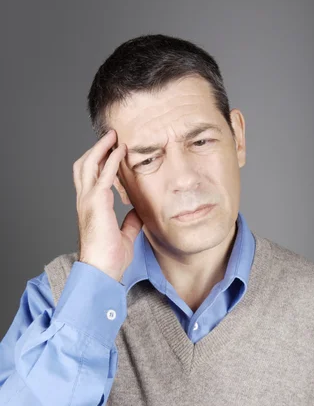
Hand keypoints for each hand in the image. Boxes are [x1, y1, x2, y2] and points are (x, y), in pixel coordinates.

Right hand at [73, 129, 142, 281]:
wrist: (101, 270)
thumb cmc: (110, 258)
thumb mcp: (124, 236)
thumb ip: (130, 222)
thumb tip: (138, 213)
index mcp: (90, 208)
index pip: (91, 178)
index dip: (99, 163)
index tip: (111, 152)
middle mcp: (85, 200)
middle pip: (84, 165)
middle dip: (96, 149)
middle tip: (110, 137)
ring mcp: (89, 200)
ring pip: (89, 164)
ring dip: (102, 148)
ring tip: (113, 136)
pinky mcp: (97, 202)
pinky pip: (104, 174)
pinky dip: (111, 160)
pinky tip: (120, 150)